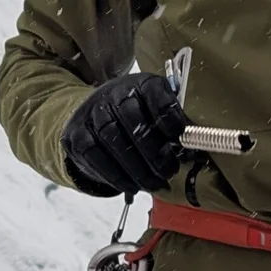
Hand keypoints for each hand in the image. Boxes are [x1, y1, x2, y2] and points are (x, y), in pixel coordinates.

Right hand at [61, 71, 189, 195]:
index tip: (180, 136)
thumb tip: (194, 151)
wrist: (94, 118)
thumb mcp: (157, 113)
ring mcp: (92, 112)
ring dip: (136, 167)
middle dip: (153, 149)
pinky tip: (132, 186)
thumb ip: (174, 126)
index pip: (153, 91)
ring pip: (112, 139)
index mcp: (140, 84)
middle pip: (131, 118)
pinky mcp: (76, 135)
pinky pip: (95, 155)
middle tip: (169, 171)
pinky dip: (115, 175)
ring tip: (154, 184)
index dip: (168, 114)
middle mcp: (114, 93)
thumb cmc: (138, 117)